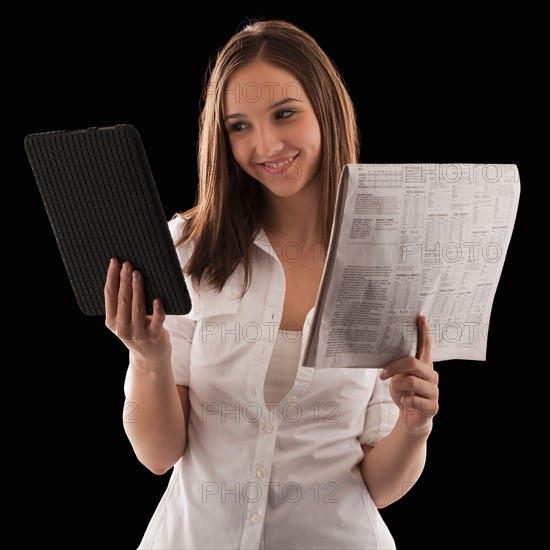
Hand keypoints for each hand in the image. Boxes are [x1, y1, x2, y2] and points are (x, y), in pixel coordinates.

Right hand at [104, 258, 171, 367]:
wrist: (151, 357)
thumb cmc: (139, 331)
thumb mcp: (124, 320)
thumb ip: (124, 304)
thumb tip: (129, 273)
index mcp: (112, 321)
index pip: (109, 295)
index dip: (111, 278)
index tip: (114, 262)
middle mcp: (122, 327)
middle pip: (122, 300)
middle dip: (124, 280)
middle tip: (127, 263)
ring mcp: (138, 333)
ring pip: (137, 308)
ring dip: (137, 290)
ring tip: (138, 273)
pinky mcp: (154, 336)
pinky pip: (156, 321)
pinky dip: (157, 310)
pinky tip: (158, 299)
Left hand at [380, 315, 438, 433]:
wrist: (410, 419)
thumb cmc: (404, 393)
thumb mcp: (399, 377)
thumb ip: (399, 365)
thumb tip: (384, 350)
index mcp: (424, 365)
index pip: (426, 345)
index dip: (424, 331)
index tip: (421, 317)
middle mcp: (431, 375)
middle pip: (413, 362)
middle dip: (394, 367)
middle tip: (383, 375)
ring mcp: (434, 391)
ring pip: (411, 381)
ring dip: (398, 386)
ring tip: (397, 391)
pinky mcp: (433, 406)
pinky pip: (413, 399)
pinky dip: (404, 400)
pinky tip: (405, 402)